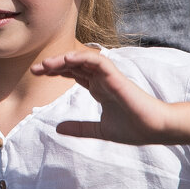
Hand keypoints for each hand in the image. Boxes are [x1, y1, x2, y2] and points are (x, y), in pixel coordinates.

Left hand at [32, 50, 172, 144]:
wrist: (154, 130)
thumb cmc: (133, 129)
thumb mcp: (99, 130)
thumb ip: (80, 128)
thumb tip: (57, 128)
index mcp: (99, 89)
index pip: (73, 73)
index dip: (55, 71)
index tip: (37, 74)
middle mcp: (102, 80)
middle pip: (74, 65)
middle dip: (54, 65)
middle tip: (35, 69)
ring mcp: (110, 77)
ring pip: (83, 60)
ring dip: (64, 60)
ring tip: (46, 64)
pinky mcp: (117, 77)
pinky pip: (98, 62)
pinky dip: (83, 58)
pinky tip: (67, 60)